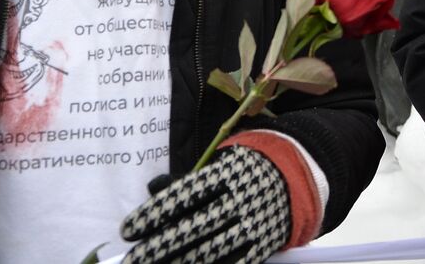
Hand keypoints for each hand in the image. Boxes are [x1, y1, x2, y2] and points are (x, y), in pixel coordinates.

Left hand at [121, 146, 290, 263]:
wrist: (296, 177)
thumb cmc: (242, 174)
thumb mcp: (217, 169)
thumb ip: (184, 182)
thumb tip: (151, 188)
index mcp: (227, 174)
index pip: (185, 194)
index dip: (155, 212)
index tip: (128, 229)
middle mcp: (241, 198)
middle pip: (194, 226)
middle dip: (159, 246)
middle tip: (133, 260)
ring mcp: (254, 222)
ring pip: (212, 249)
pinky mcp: (265, 244)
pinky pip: (237, 263)